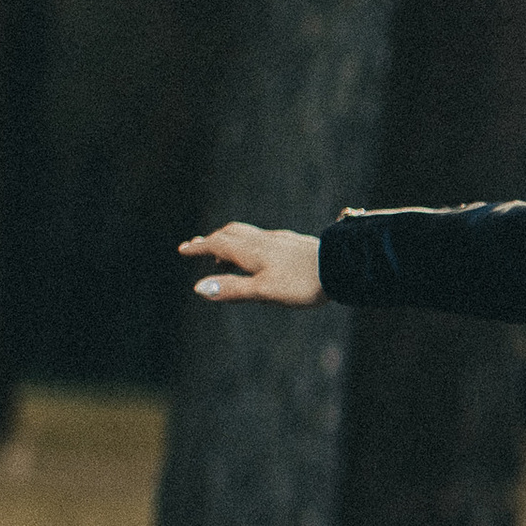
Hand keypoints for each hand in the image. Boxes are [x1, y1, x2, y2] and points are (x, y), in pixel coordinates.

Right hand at [180, 222, 324, 307]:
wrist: (341, 267)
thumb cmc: (302, 283)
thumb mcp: (263, 291)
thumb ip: (232, 289)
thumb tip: (198, 288)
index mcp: (252, 251)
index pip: (218, 244)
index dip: (199, 247)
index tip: (183, 249)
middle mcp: (263, 241)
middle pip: (231, 234)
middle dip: (212, 240)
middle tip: (198, 247)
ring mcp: (280, 240)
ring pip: (248, 235)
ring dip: (230, 241)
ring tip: (223, 256)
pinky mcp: (294, 244)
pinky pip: (263, 239)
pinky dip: (250, 244)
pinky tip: (260, 256)